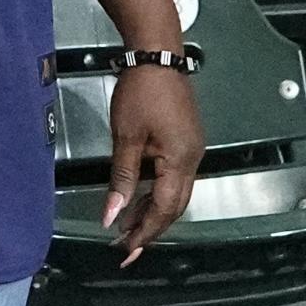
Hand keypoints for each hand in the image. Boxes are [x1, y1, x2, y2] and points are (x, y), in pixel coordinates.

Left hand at [103, 65, 203, 263]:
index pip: (164, 209)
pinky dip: (157, 193)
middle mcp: (193, 160)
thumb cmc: (141, 91)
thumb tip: (112, 215)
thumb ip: (121, 179)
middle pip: (174, 206)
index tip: (126, 250)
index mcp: (180, 161)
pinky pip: (174, 178)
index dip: (145, 232)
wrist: (157, 55)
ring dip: (153, 211)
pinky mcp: (186, 141)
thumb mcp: (126, 137)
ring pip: (175, 193)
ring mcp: (192, 150)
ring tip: (128, 227)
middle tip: (126, 247)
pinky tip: (140, 198)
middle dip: (151, 228)